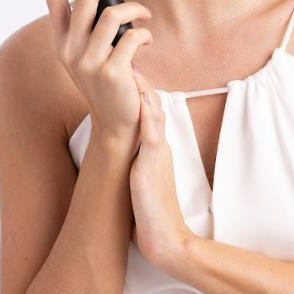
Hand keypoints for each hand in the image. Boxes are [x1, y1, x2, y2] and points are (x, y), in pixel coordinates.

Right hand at [45, 0, 152, 144]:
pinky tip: (147, 41)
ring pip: (113, 14)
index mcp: (62, 41)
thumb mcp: (91, 51)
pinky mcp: (111, 72)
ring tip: (144, 15)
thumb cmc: (109, 78)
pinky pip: (132, 36)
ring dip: (135, 9)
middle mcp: (70, 50)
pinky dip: (145, 34)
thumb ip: (91, 25)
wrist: (117, 121)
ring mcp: (89, 62)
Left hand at [128, 67, 194, 267]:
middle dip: (141, 81)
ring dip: (145, 91)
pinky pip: (152, 136)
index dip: (139, 88)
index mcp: (156, 146)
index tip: (128, 68)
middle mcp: (159, 144)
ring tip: (133, 68)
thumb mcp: (145, 174)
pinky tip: (142, 100)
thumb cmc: (151, 210)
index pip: (149, 109)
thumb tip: (129, 145)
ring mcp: (157, 153)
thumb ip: (141, 155)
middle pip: (152, 105)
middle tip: (129, 56)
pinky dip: (148, 116)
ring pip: (154, 114)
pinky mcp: (153, 165)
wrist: (165, 237)